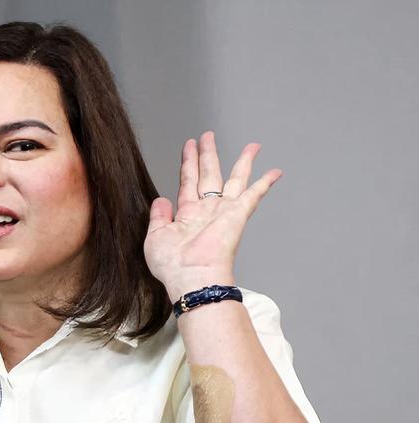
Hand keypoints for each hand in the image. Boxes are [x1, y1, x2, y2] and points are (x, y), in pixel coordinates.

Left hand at [144, 131, 282, 302]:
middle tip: (209, 135)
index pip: (188, 181)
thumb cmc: (173, 266)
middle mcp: (207, 211)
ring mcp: (224, 212)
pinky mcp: (237, 215)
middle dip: (209, 153)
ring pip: (235, 179)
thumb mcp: (155, 237)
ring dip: (243, 161)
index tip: (190, 145)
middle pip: (210, 173)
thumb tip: (161, 200)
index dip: (188, 162)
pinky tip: (275, 171)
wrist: (191, 278)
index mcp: (188, 215)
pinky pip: (254, 195)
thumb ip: (158, 217)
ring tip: (252, 146)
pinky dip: (265, 182)